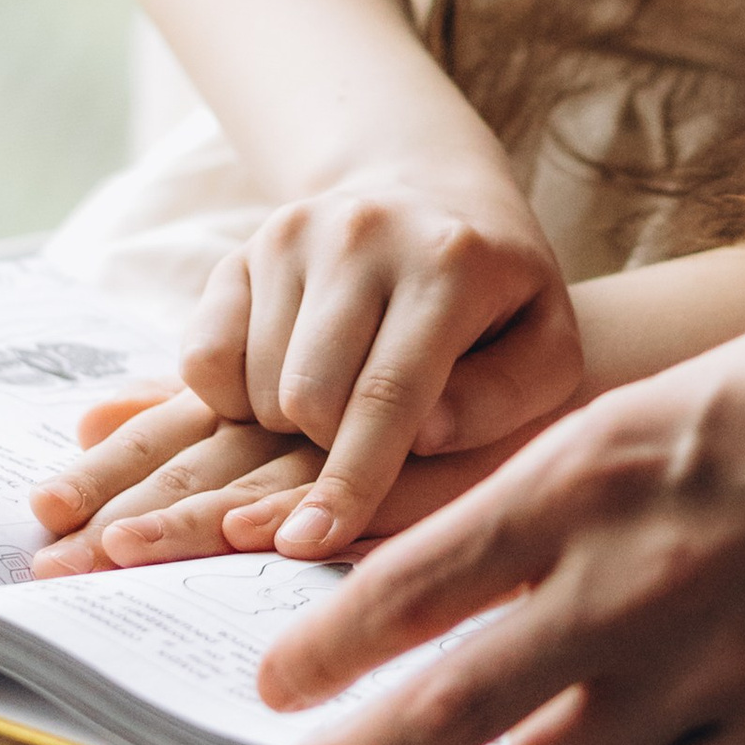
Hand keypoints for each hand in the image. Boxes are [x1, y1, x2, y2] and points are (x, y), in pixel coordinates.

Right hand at [50, 161, 580, 564]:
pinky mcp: (239, 251)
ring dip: (286, 426)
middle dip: (328, 452)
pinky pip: (201, 360)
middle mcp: (362, 233)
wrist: (435, 200)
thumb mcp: (544, 347)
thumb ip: (501, 398)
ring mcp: (292, 234)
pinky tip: (286, 377)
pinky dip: (232, 397)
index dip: (351, 480)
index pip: (389, 392)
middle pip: (307, 399)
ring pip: (253, 388)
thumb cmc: (497, 298)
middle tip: (369, 437)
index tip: (313, 544)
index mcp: (449, 261)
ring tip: (340, 396)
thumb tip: (422, 436)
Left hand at [251, 299, 744, 744]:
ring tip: (527, 726)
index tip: (273, 687)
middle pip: (450, 708)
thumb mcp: (639, 410)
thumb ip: (541, 503)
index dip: (327, 646)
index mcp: (587, 478)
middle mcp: (631, 578)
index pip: (415, 585)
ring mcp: (705, 662)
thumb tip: (427, 587)